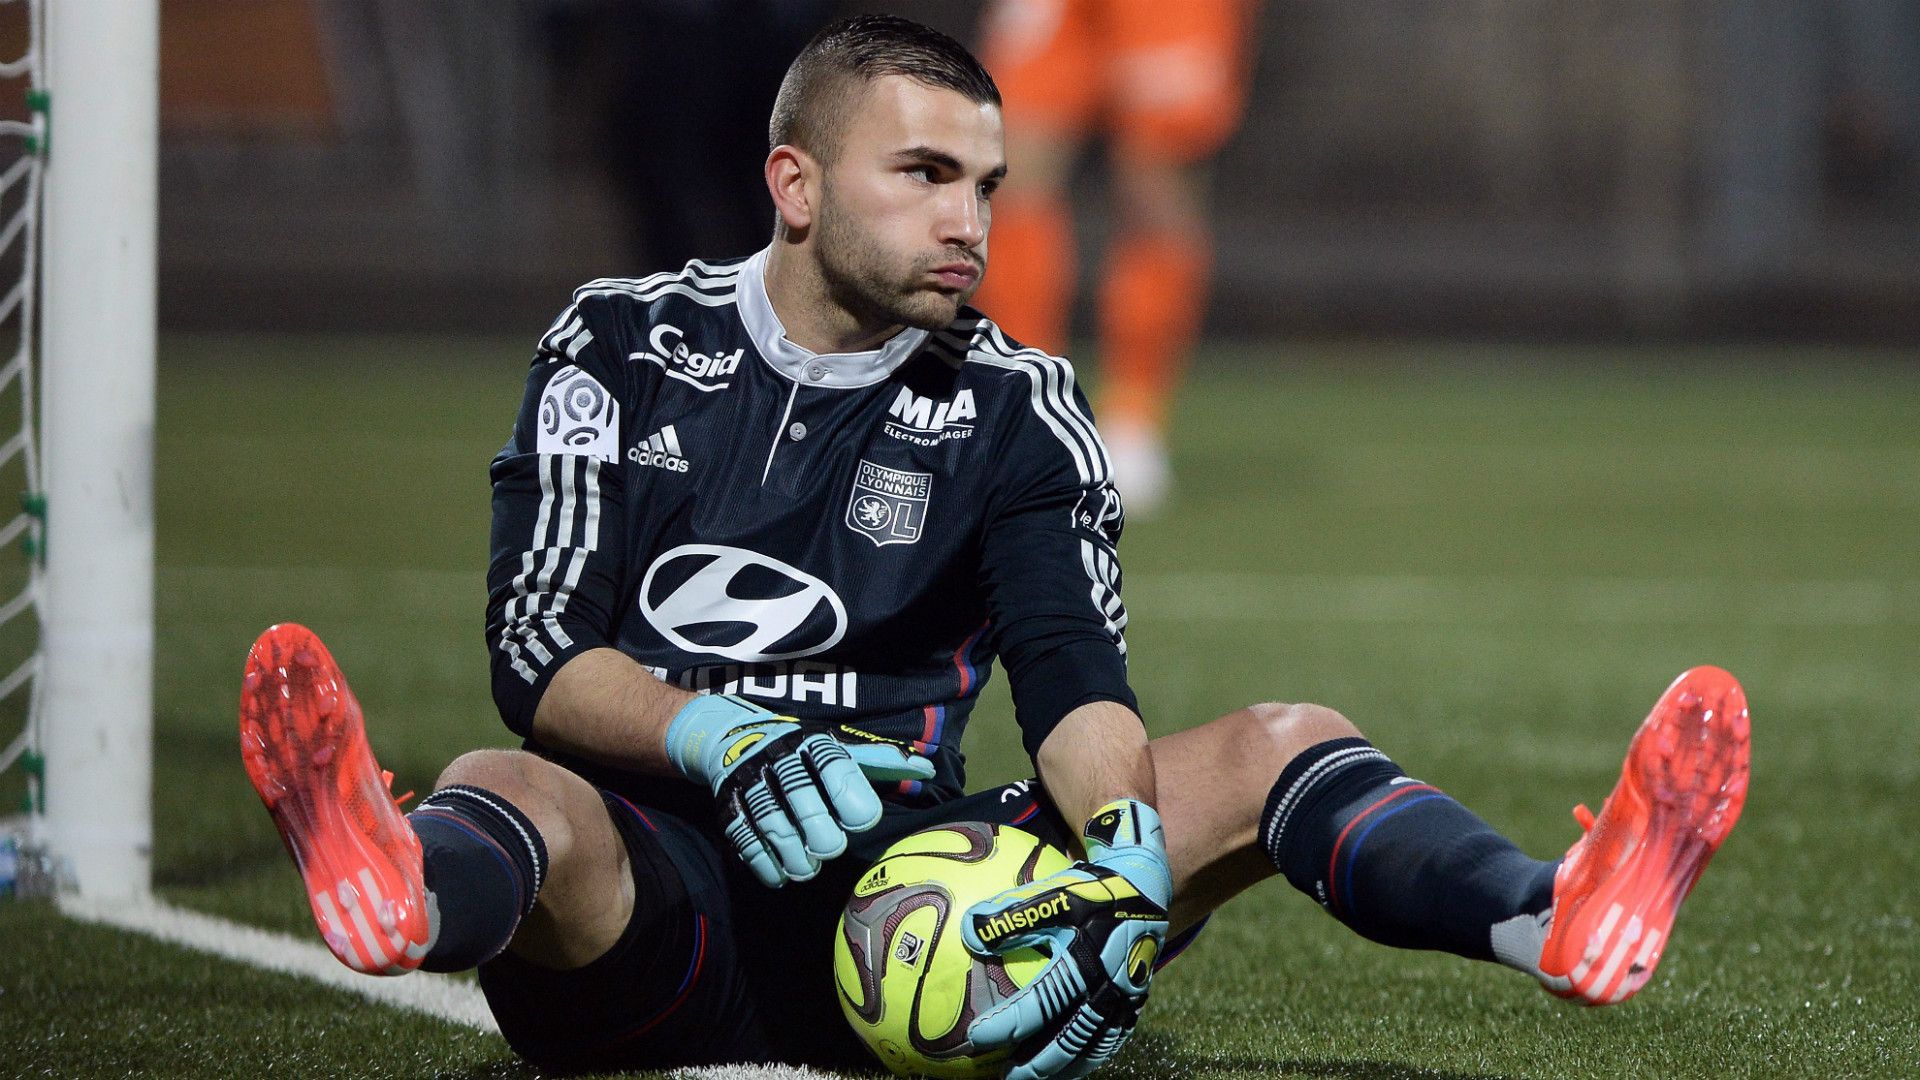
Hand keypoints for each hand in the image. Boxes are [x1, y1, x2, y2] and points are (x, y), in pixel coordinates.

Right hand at [664, 694, 933, 886]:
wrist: (733, 735)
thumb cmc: (804, 753)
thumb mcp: (840, 747)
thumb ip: (881, 762)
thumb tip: (927, 768)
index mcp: (814, 743)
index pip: (837, 770)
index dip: (854, 801)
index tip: (863, 821)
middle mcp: (780, 758)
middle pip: (804, 802)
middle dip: (822, 835)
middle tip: (831, 849)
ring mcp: (749, 781)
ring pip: (774, 825)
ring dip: (794, 857)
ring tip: (808, 869)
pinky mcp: (726, 803)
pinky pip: (743, 837)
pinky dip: (763, 863)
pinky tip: (780, 876)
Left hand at [962, 800, 1171, 1079]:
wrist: (1146, 885)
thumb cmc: (1092, 887)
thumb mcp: (1055, 892)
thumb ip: (1012, 913)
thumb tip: (969, 931)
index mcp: (1087, 960)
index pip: (1041, 1002)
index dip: (1008, 1023)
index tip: (976, 1040)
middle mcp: (1111, 986)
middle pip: (1070, 1040)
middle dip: (1037, 1065)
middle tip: (1005, 1079)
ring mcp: (1127, 1000)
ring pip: (1092, 1047)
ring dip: (1062, 1068)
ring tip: (1032, 1078)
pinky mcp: (1136, 1004)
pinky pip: (1110, 1040)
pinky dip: (1086, 1057)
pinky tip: (1065, 1064)